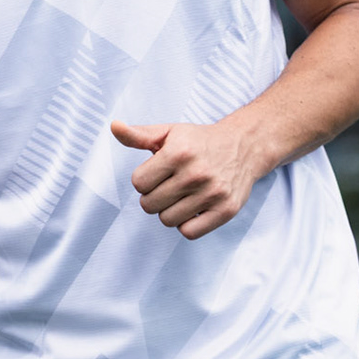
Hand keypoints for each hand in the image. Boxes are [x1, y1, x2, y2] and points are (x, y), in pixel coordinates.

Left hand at [112, 119, 266, 239]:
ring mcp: (212, 193)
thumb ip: (139, 135)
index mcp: (178, 152)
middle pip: (149, 204)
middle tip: (169, 186)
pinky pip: (189, 232)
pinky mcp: (225, 210)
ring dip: (169, 211)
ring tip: (181, 196)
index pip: (138, 183)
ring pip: (167, 220)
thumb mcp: (169, 132)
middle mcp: (196, 173)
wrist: (244, 146)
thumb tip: (114, 126)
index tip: (157, 173)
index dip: (144, 179)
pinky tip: (193, 208)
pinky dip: (187, 224)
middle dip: (154, 196)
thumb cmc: (200, 141)